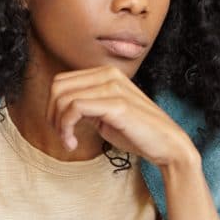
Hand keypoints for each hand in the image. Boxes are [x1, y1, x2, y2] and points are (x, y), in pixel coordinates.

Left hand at [47, 66, 195, 167]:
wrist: (167, 145)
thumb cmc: (135, 132)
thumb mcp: (103, 114)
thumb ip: (84, 106)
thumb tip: (58, 107)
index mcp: (105, 74)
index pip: (61, 81)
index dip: (52, 106)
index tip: (61, 129)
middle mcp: (109, 74)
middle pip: (57, 87)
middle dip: (52, 114)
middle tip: (62, 136)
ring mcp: (113, 87)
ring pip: (64, 98)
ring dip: (59, 125)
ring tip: (68, 141)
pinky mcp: (117, 104)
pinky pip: (75, 108)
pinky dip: (67, 128)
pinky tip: (73, 143)